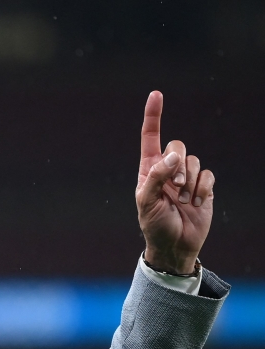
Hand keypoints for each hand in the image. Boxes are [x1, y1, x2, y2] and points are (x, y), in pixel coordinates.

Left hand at [136, 91, 213, 274]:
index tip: (156, 94)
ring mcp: (186, 178)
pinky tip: (197, 204)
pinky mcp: (203, 187)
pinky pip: (208, 175)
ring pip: (195, 161)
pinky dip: (204, 188)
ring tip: (184, 201)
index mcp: (148, 170)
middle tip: (176, 186)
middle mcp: (167, 170)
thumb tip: (173, 155)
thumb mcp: (147, 202)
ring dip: (191, 181)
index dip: (153, 116)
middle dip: (178, 163)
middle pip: (178, 146)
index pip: (150, 138)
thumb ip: (156, 176)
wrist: (175, 246)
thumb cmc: (154, 225)